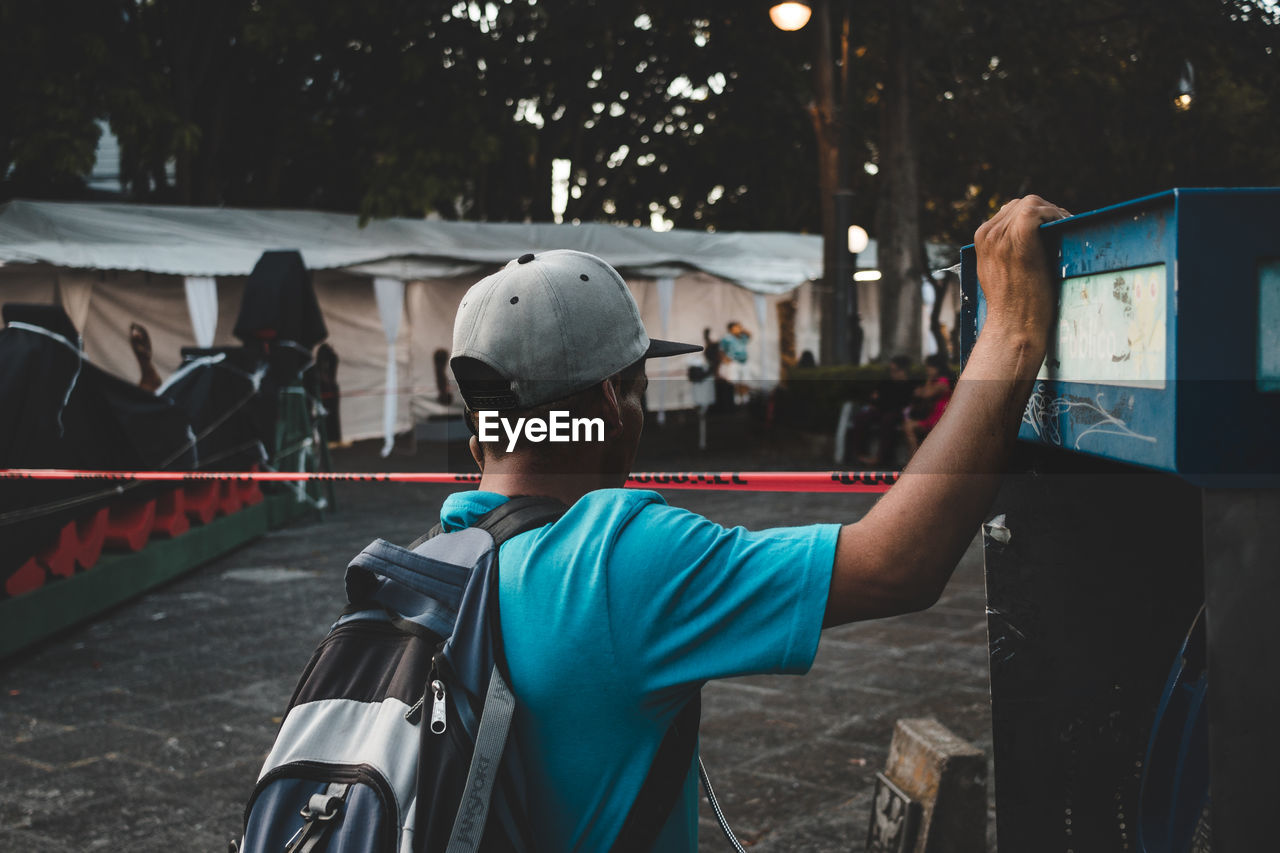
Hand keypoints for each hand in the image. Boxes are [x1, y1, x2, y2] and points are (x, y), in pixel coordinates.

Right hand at [973, 195, 1069, 346]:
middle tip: (1063, 224)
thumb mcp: (999, 274)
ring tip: (1065, 224)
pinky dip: (1054, 214)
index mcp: (981, 240)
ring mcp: (1001, 236)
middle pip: (1020, 204)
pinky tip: (1063, 226)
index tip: (1051, 225)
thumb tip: (1028, 241)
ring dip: (1052, 211)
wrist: (1012, 325)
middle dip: (1045, 210)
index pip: (1009, 211)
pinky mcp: (1018, 240)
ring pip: (1031, 203)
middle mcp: (988, 234)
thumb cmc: (1012, 307)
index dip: (1034, 214)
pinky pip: (1036, 211)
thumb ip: (1004, 253)